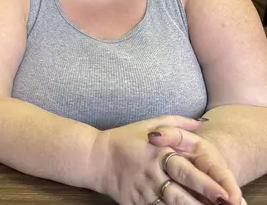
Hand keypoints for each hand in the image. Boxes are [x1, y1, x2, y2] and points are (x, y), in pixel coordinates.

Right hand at [92, 115, 230, 204]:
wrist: (94, 157)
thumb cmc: (125, 140)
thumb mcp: (148, 124)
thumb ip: (176, 122)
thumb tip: (202, 122)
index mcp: (158, 154)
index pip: (186, 171)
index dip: (206, 183)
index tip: (224, 193)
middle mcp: (151, 174)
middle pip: (180, 193)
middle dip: (202, 202)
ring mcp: (142, 190)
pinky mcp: (134, 202)